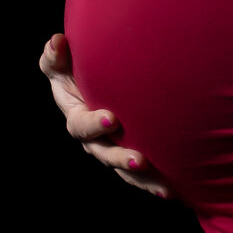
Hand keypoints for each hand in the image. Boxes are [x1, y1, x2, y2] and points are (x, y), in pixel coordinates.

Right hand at [38, 31, 174, 199]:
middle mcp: (95, 141)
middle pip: (106, 154)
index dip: (94, 125)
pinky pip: (143, 176)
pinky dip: (157, 183)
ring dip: (144, 180)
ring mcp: (114, 151)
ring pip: (127, 171)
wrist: (99, 84)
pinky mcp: (132, 157)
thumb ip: (56, 57)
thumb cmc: (75, 73)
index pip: (81, 126)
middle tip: (140, 160)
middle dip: (122, 158)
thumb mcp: (61, 65)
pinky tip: (176, 191)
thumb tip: (57, 41)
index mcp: (77, 119)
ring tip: (164, 187)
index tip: (112, 118)